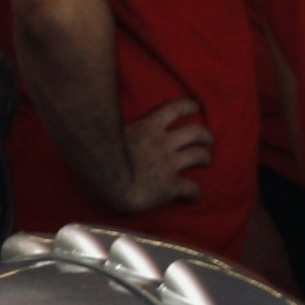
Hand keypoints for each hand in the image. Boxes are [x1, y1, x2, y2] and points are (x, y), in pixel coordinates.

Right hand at [112, 99, 213, 213]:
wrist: (108, 181)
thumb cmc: (97, 156)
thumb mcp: (107, 132)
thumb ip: (114, 128)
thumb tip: (101, 122)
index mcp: (148, 127)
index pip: (175, 109)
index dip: (188, 107)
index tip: (195, 107)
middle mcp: (164, 143)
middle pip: (195, 133)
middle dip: (205, 136)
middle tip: (208, 140)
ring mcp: (170, 164)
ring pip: (199, 155)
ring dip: (206, 157)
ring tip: (207, 161)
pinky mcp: (170, 186)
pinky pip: (192, 188)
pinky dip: (196, 193)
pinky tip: (195, 197)